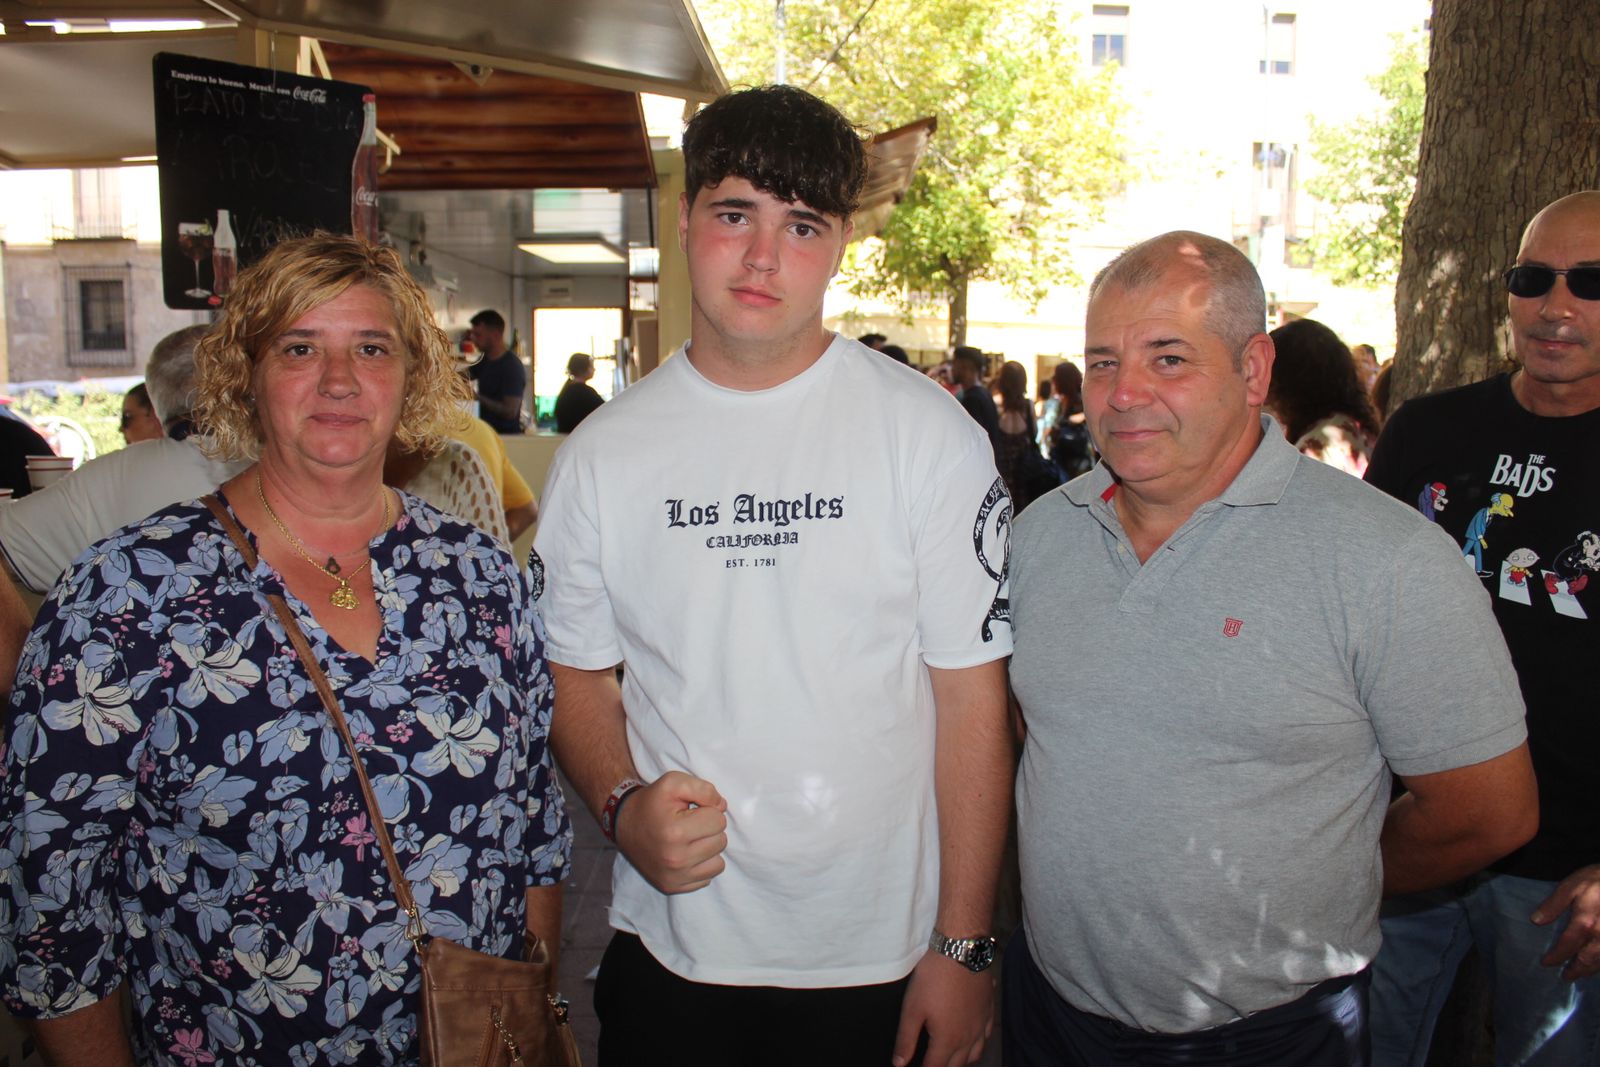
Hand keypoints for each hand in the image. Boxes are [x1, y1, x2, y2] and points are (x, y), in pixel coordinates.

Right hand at [612, 771, 727, 893]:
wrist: (623, 824)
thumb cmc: (652, 802)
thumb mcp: (673, 782)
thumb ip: (704, 789)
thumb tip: (722, 807)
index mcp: (675, 832)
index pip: (719, 820)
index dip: (708, 810)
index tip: (691, 810)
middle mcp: (675, 859)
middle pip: (721, 842)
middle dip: (709, 829)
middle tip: (689, 824)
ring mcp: (674, 877)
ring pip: (718, 863)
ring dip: (708, 849)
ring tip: (689, 840)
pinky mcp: (672, 887)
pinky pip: (707, 878)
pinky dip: (701, 866)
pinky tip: (686, 854)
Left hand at [892, 950, 993, 1066]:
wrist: (961, 950)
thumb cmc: (933, 978)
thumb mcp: (912, 1008)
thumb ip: (906, 1039)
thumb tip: (899, 1063)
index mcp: (947, 1040)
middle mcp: (968, 1038)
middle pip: (956, 1065)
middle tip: (931, 1063)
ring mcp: (981, 1024)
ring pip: (975, 1054)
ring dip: (962, 1060)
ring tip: (951, 1058)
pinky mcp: (989, 1010)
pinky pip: (987, 1036)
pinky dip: (978, 1044)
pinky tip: (973, 1038)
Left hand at [1533, 864, 1599, 978]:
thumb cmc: (1597, 879)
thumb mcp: (1571, 886)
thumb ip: (1553, 905)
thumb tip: (1536, 921)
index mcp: (1585, 922)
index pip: (1566, 946)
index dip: (1556, 956)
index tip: (1546, 963)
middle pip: (1587, 959)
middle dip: (1576, 969)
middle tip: (1566, 976)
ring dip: (1591, 969)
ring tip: (1581, 973)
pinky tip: (1599, 963)